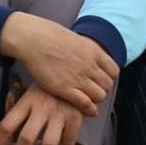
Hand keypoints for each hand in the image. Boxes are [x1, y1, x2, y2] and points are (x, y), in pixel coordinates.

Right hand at [0, 13, 116, 114]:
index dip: (108, 76)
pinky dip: (89, 109)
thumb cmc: (47, 34)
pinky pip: (85, 104)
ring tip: (87, 97)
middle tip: (92, 88)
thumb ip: (84, 48)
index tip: (100, 77)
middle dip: (101, 88)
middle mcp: (89, 66)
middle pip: (107, 85)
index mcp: (93, 51)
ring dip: (94, 98)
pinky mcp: (65, 89)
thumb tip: (86, 52)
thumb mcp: (73, 37)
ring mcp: (78, 78)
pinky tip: (87, 110)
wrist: (31, 39)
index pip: (114, 70)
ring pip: (99, 96)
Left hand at [0, 84, 83, 144]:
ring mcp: (59, 114)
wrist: (75, 75)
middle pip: (26, 138)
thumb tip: (9, 131)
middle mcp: (41, 108)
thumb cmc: (49, 87)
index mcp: (26, 101)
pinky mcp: (75, 118)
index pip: (7, 124)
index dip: (0, 140)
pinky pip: (68, 141)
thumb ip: (22, 109)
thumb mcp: (31, 92)